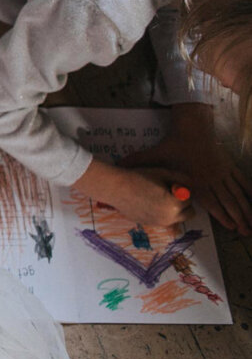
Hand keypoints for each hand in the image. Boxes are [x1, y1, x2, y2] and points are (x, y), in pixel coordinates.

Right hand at [72, 159, 193, 227]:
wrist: (115, 188)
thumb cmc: (139, 177)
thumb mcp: (163, 173)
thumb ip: (182, 178)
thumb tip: (192, 184)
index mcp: (175, 205)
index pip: (190, 199)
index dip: (181, 190)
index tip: (170, 185)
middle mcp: (169, 218)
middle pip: (189, 213)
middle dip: (182, 204)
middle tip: (168, 193)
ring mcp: (158, 223)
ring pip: (176, 219)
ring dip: (173, 210)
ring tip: (158, 198)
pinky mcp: (149, 225)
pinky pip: (163, 220)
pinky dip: (161, 214)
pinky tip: (148, 203)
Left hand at [119, 103, 251, 234]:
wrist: (192, 127)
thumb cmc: (173, 144)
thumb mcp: (154, 155)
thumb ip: (137, 163)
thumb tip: (119, 166)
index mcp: (197, 181)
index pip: (212, 202)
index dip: (222, 216)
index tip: (230, 228)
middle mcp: (212, 179)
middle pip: (228, 202)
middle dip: (238, 217)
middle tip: (246, 231)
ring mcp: (222, 172)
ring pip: (236, 193)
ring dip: (245, 208)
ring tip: (251, 222)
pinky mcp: (228, 165)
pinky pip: (241, 180)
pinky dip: (248, 191)